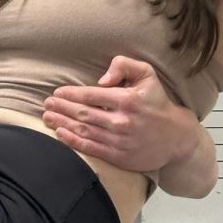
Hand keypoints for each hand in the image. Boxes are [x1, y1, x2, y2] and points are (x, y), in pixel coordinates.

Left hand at [42, 55, 202, 173]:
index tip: (57, 92)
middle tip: (47, 104)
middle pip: (82, 114)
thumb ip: (124, 65)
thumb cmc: (157, 102)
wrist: (176, 137)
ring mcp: (120, 141)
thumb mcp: (147, 74)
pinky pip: (90, 148)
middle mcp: (122, 121)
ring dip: (62, 124)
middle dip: (61, 108)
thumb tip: (101, 79)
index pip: (91, 95)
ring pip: (83, 131)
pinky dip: (72, 141)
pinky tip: (60, 134)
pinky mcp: (120, 157)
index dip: (70, 94)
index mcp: (127, 100)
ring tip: (48, 117)